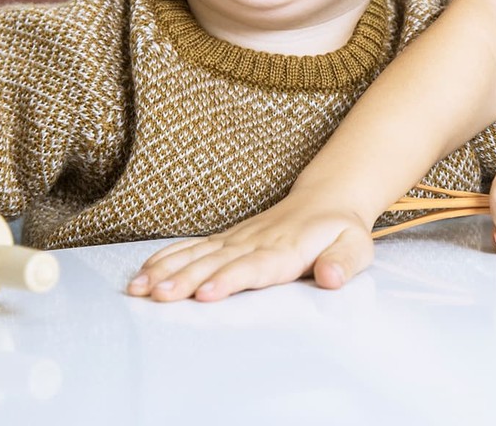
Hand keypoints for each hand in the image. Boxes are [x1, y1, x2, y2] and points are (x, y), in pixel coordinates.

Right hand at [125, 198, 374, 301]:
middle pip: (216, 262)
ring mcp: (237, 239)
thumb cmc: (341, 231)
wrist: (326, 200)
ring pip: (196, 254)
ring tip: (139, 289)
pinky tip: (142, 274)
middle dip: (185, 279)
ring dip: (166, 271)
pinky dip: (165, 260)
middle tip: (158, 296)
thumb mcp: (356, 246)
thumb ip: (343, 262)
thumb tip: (331, 277)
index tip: (206, 293)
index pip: (254, 266)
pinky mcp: (226, 240)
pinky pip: (191, 248)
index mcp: (286, 248)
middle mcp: (255, 242)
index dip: (229, 279)